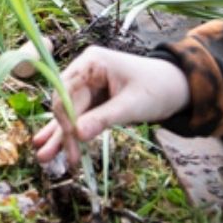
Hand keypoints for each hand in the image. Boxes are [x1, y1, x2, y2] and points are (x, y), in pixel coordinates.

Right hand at [32, 47, 191, 168]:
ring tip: (44, 157)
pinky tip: (48, 143)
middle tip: (55, 159)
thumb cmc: (158, 89)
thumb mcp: (132, 105)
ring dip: (60, 135)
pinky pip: (78, 116)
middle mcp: (85, 71)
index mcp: (92, 62)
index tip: (72, 140)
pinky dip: (69, 131)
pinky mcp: (93, 98)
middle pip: (66, 104)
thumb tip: (78, 134)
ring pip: (69, 113)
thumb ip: (104, 118)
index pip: (67, 91)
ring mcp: (88, 85)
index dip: (65, 117)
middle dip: (62, 132)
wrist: (177, 87)